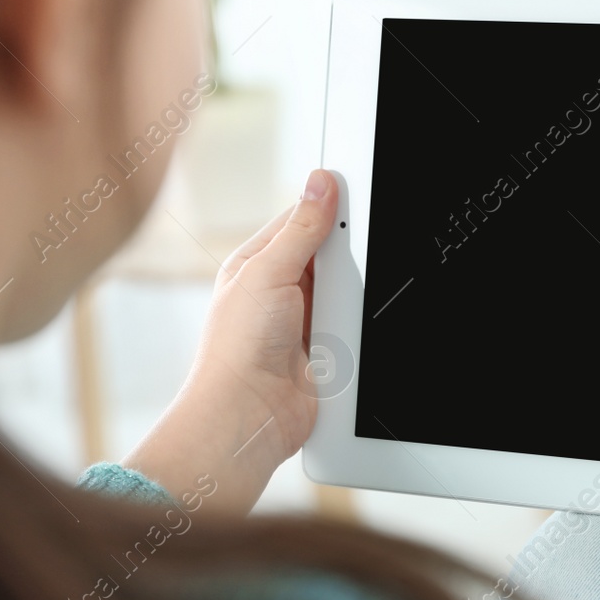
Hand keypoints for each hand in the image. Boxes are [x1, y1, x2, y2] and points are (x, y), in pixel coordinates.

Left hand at [122, 169, 338, 515]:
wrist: (249, 416)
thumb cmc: (237, 349)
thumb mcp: (267, 272)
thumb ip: (300, 229)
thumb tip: (321, 182)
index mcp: (256, 263)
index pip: (299, 218)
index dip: (327, 205)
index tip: (356, 191)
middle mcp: (280, 289)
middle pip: (329, 252)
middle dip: (346, 249)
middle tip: (360, 244)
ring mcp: (304, 319)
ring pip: (347, 285)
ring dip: (353, 287)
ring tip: (350, 292)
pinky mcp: (327, 347)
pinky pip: (355, 320)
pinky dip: (361, 318)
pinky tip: (362, 315)